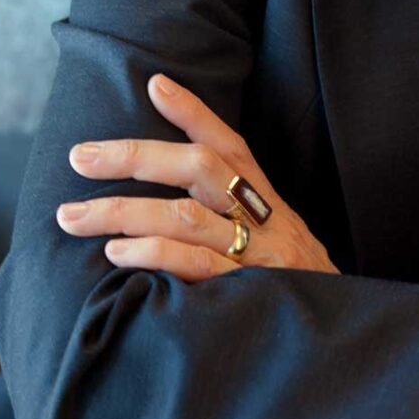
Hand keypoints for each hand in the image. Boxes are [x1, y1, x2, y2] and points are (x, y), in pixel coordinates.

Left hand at [56, 74, 338, 280]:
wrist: (345, 334)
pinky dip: (154, 254)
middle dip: (136, 156)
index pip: (230, 145)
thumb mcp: (277, 240)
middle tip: (80, 156)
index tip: (155, 84)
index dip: (194, 113)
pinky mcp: (249, 291)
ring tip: (73, 216)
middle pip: (201, 168)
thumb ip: (237, 218)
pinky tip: (118, 254)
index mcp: (268, 200)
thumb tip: (174, 196)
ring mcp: (257, 253)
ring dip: (124, 212)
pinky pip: (195, 265)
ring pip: (187, 216)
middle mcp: (264, 218)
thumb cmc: (297, 287)